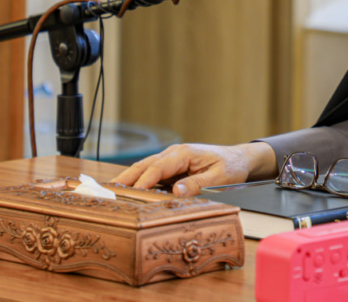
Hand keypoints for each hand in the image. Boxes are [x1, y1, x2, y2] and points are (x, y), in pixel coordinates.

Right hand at [109, 142, 276, 196]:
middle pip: (144, 165)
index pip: (157, 168)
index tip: (131, 194)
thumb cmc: (230, 166)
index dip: (143, 181)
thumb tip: (176, 191)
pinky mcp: (171, 167)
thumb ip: (197, 184)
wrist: (238, 159)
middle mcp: (173, 154)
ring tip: (111, 192)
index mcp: (183, 153)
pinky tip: (128, 192)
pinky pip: (152, 174)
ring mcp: (171, 160)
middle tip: (108, 192)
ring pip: (144, 168)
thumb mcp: (219, 177)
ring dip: (129, 179)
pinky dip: (139, 181)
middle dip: (126, 178)